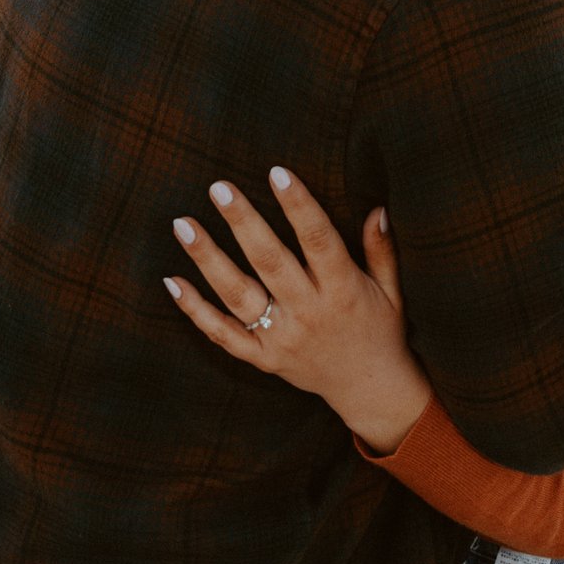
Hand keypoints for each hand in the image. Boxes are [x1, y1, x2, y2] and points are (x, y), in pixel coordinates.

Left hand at [166, 168, 434, 452]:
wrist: (370, 390)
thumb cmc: (381, 329)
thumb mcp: (391, 289)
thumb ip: (381, 249)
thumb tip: (377, 207)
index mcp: (344, 289)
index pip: (318, 239)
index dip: (298, 205)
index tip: (277, 172)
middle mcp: (309, 313)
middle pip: (270, 261)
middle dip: (243, 222)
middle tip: (219, 188)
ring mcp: (282, 339)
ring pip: (238, 295)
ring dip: (208, 258)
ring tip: (183, 224)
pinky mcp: (263, 359)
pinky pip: (223, 334)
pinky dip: (195, 310)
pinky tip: (172, 280)